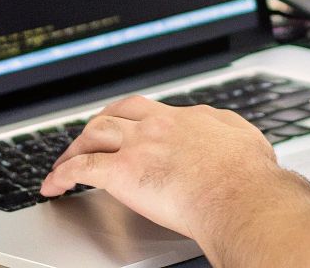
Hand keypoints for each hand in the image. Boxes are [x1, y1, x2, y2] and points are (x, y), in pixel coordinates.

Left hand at [39, 95, 309, 266]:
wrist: (244, 198)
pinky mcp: (122, 170)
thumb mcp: (254, 152)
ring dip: (77, 144)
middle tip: (93, 134)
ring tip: (67, 160)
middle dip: (104, 121)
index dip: (146, 122)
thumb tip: (250, 155)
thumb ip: (242, 148)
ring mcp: (142, 143)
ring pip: (96, 131)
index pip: (163, 112)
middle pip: (123, 110)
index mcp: (198, 119)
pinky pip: (81, 168)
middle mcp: (166, 122)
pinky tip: (53, 185)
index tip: (141, 131)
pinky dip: (61, 175)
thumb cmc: (256, 185)